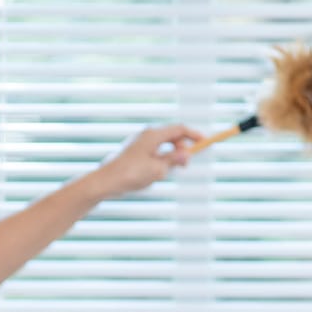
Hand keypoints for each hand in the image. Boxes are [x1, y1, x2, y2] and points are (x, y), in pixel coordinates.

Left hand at [83, 124, 200, 200]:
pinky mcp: (136, 152)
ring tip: (162, 174)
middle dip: (182, 150)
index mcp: (153, 135)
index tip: (205, 142)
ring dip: (170, 159)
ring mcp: (140, 143)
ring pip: (164, 147)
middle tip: (185, 165)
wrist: (106, 182)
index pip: (179, 129)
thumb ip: (174, 160)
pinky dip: (161, 162)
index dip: (194, 135)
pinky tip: (153, 176)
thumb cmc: (130, 174)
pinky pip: (155, 154)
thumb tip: (186, 154)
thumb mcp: (158, 169)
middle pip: (172, 137)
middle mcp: (147, 136)